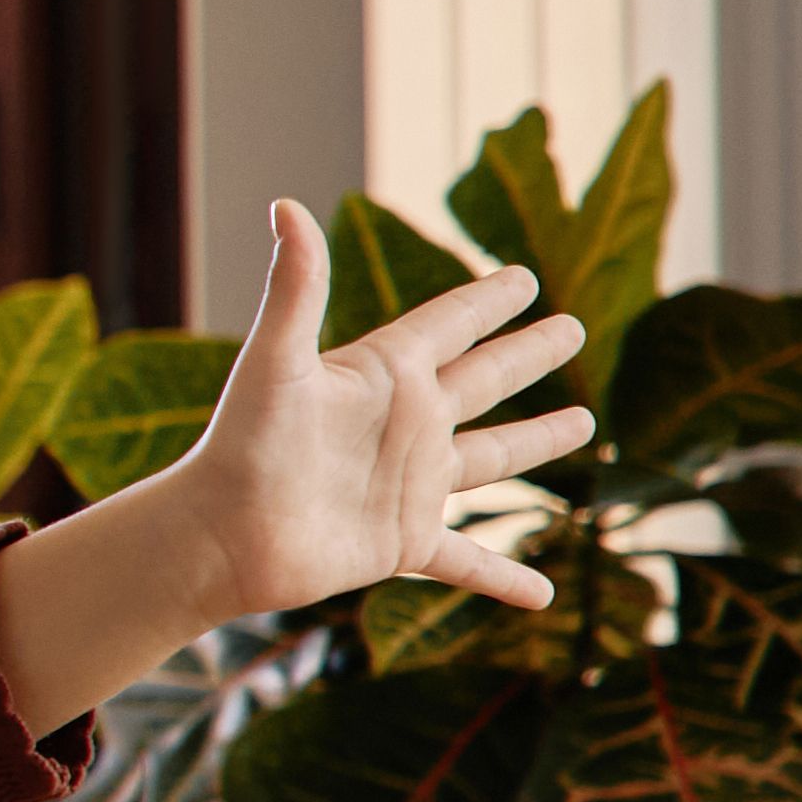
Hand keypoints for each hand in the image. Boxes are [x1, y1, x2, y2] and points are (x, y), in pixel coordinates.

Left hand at [0, 203, 597, 731]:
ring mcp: (409, 485)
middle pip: (483, 380)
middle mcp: (404, 425)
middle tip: (573, 327)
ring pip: (490, 458)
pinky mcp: (403, 542)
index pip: (447, 325)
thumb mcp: (276, 361)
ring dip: (535, 442)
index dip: (485, 301)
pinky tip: (544, 596)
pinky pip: (469, 561)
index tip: (523, 277)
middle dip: (527, 354)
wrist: (219, 536)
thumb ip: (296, 286)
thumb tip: (286, 205)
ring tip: (583, 424)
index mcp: (383, 376)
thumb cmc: (240, 446)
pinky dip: (503, 577)